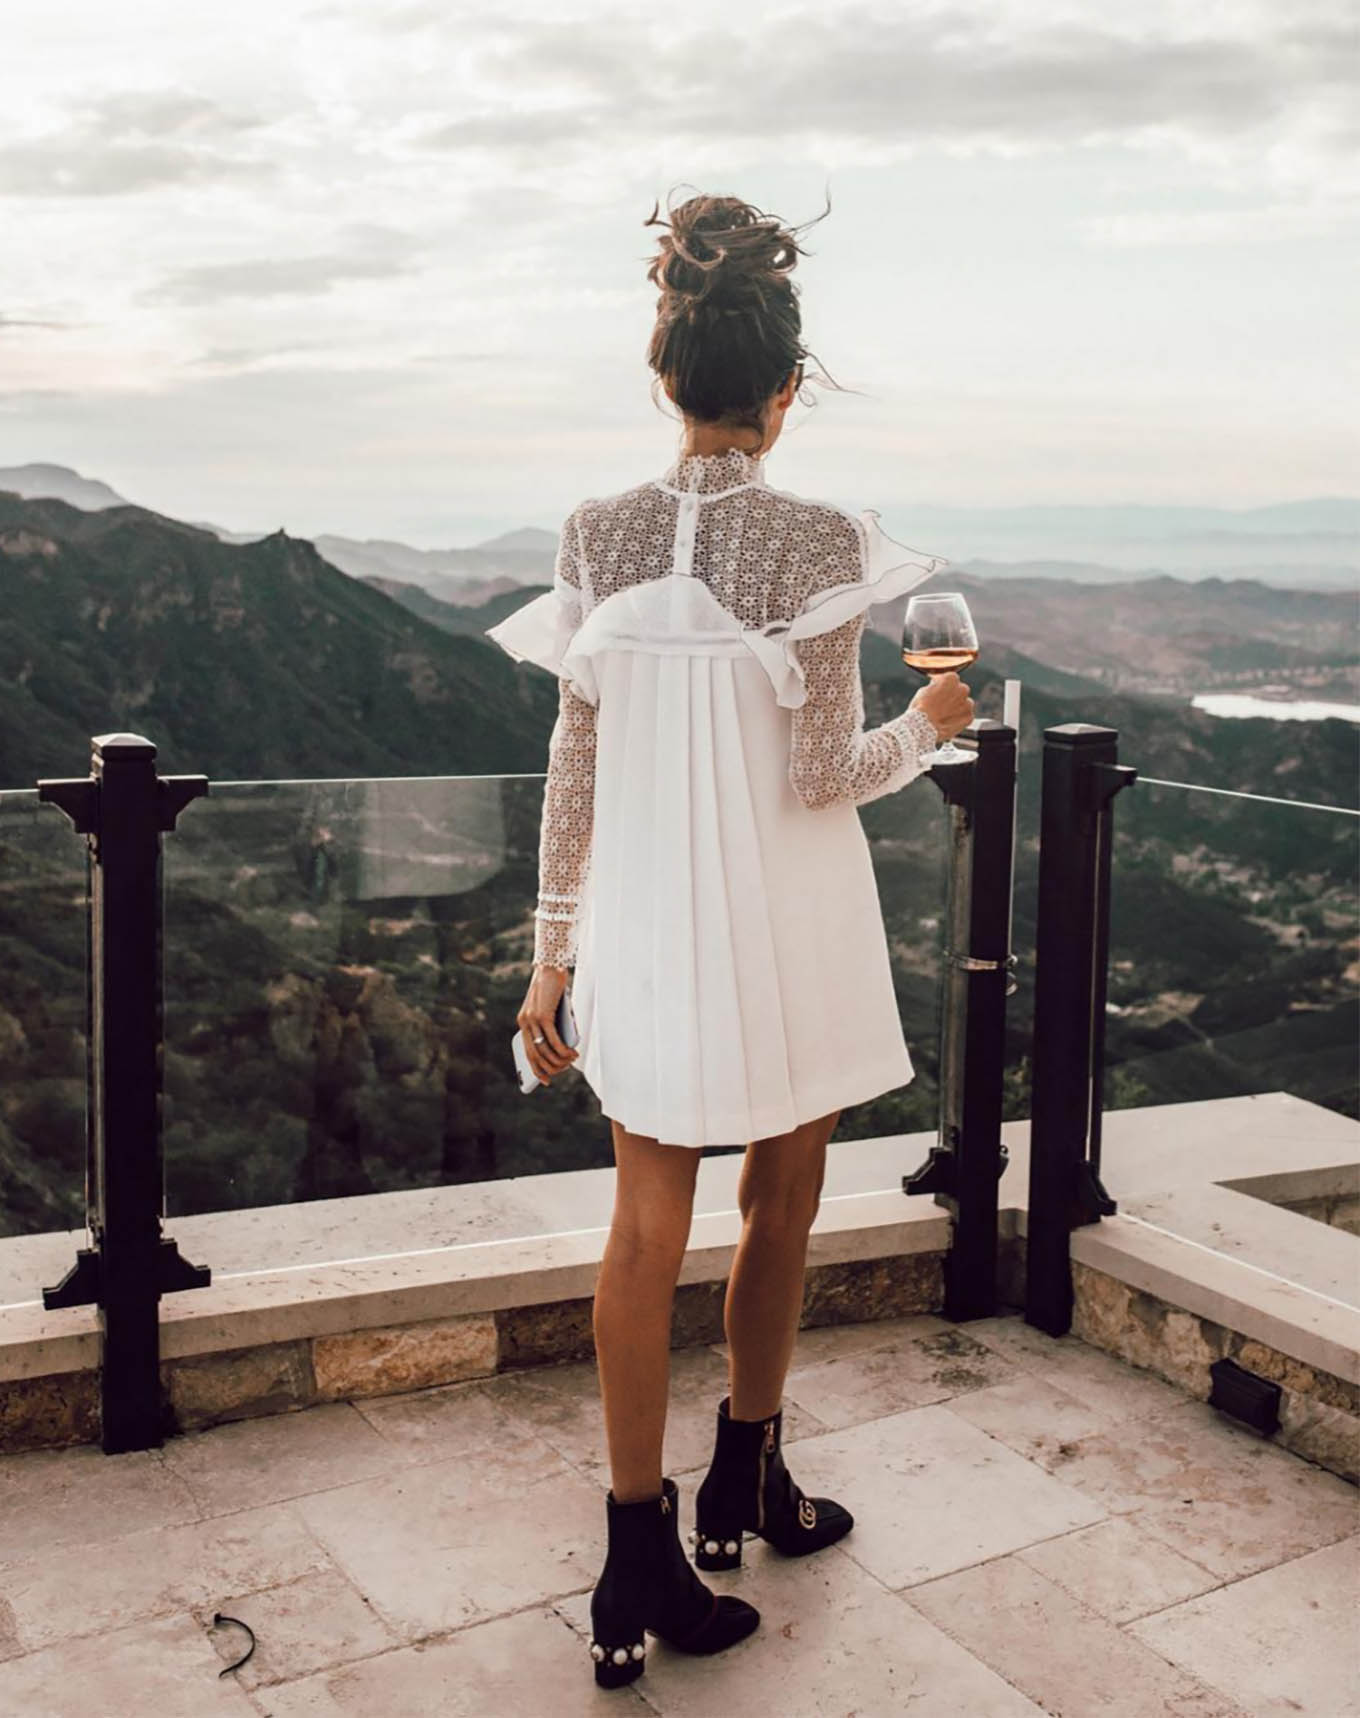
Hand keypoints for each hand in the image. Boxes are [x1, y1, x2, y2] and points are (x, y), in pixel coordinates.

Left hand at [518, 962, 578, 1083]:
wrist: (551, 966)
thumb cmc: (554, 987)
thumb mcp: (553, 1010)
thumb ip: (555, 1028)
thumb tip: (563, 1049)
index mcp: (523, 1022)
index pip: (527, 1052)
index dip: (537, 1068)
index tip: (545, 1080)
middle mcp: (524, 1022)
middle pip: (535, 1055)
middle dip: (551, 1067)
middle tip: (565, 1069)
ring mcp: (532, 1019)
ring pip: (544, 1050)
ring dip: (560, 1059)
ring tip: (572, 1060)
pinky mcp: (542, 1015)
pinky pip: (552, 1040)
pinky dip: (563, 1050)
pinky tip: (572, 1053)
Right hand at [909, 671, 974, 743]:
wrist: (921, 727)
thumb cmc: (920, 708)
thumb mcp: (925, 690)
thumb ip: (937, 686)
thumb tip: (939, 687)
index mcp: (952, 679)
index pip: (951, 679)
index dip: (944, 686)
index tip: (939, 691)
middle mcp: (963, 689)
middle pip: (960, 690)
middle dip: (953, 696)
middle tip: (941, 705)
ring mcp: (968, 704)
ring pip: (964, 704)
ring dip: (957, 708)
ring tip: (944, 715)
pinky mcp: (969, 717)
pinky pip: (966, 716)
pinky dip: (959, 719)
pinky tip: (948, 722)